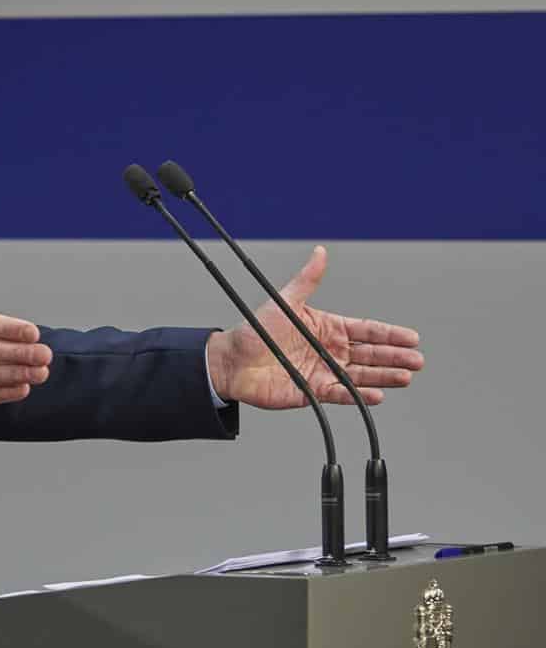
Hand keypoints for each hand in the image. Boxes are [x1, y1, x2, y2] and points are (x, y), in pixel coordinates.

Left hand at [205, 246, 423, 409]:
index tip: (412, 337)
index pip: (366, 331)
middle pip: (370, 354)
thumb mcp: (285, 302)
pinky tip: (377, 394)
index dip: (390, 334)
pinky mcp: (314, 391)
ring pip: (361, 374)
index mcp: (328, 328)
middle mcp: (330, 351)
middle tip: (417, 360)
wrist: (231, 361)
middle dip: (395, 357)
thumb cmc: (255, 330)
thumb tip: (321, 252)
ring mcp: (324, 371)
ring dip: (384, 376)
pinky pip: (341, 393)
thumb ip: (307, 280)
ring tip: (405, 377)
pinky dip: (359, 395)